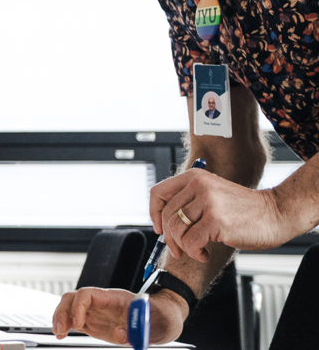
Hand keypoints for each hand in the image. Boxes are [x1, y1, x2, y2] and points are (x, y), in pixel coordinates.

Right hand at [52, 287, 186, 344]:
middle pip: (72, 298)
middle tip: (61, 330)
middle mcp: (101, 303)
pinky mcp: (94, 323)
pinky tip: (61, 335)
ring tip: (59, 333)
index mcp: (114, 298)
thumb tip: (119, 334)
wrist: (162, 320)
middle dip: (63, 312)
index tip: (79, 324)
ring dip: (60, 318)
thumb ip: (139, 329)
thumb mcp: (156, 324)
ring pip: (69, 308)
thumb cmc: (160, 317)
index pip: (87, 294)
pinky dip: (65, 326)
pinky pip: (74, 320)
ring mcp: (96, 312)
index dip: (78, 307)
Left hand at [151, 168, 293, 260]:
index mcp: (195, 177)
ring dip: (184, 247)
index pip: (158, 193)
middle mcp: (199, 186)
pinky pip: (191, 242)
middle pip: (166, 216)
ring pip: (176, 230)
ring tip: (197, 250)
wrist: (276, 214)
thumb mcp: (213, 194)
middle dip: (169, 238)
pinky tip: (205, 254)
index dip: (154, 214)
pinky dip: (195, 253)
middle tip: (179, 250)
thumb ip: (190, 201)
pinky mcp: (216, 221)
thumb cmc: (245, 210)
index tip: (160, 229)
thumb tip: (163, 221)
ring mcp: (208, 202)